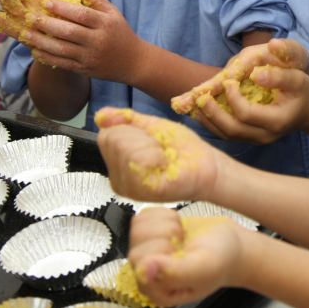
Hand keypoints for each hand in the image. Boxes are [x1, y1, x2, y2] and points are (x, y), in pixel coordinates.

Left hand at [25, 0, 143, 83]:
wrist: (134, 62)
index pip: (81, 15)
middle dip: (47, 24)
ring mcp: (91, 57)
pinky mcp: (85, 70)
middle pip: (69, 32)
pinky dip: (47, 57)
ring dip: (41, 42)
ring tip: (26, 34)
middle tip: (30, 17)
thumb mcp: (114, 13)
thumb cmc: (121, 33)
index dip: (62, 8)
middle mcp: (98, 41)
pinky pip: (63, 63)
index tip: (46, 2)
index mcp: (106, 24)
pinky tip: (35, 50)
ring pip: (62, 50)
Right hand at [96, 108, 222, 201]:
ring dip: (151, 146)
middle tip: (159, 147)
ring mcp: (130, 188)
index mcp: (118, 164)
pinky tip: (166, 165)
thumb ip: (126, 120)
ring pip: (124, 149)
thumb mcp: (152, 127)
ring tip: (163, 157)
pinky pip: (138, 161)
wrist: (208, 166)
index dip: (131, 129)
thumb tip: (101, 115)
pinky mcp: (144, 192)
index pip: (105, 135)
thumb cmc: (183, 149)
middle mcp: (118, 179)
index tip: (151, 137)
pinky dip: (156, 156)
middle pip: (112, 140)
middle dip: (141, 136)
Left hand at [127, 208, 245, 307]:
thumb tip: (144, 269)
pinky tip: (177, 227)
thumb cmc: (222, 259)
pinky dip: (162, 215)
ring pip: (137, 229)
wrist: (232, 243)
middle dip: (165, 237)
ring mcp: (148, 254)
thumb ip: (174, 272)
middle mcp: (149, 275)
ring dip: (164, 225)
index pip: (140, 266)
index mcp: (159, 292)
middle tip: (183, 242)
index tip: (181, 250)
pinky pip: (142, 218)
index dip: (161, 251)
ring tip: (181, 235)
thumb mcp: (204, 267)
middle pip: (136, 247)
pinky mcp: (150, 235)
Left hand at [174, 39, 308, 144]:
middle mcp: (265, 136)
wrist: (307, 110)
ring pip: (225, 136)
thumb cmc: (301, 90)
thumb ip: (279, 76)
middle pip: (231, 130)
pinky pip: (225, 135)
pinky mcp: (248, 138)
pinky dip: (211, 123)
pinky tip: (201, 110)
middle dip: (212, 113)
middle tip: (200, 96)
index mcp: (276, 121)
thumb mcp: (297, 78)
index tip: (228, 81)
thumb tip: (256, 73)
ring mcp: (256, 140)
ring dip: (207, 120)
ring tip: (195, 102)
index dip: (232, 98)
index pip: (246, 114)